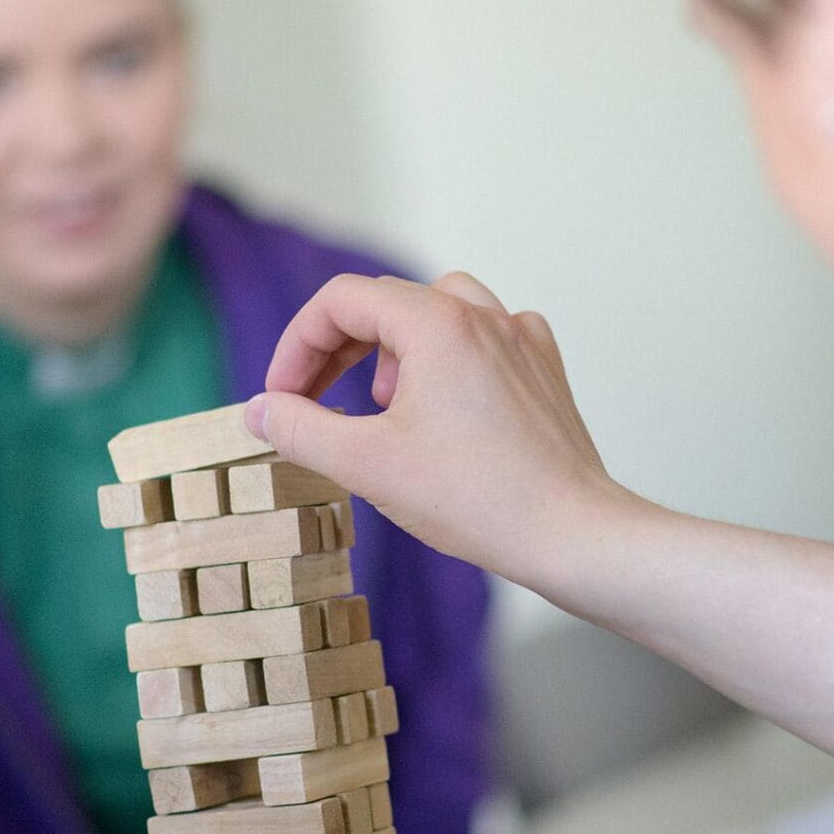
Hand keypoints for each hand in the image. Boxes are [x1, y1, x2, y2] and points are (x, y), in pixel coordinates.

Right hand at [250, 272, 633, 593]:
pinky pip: (487, 336)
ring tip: (383, 402)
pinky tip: (446, 403)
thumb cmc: (477, 499)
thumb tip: (260, 411)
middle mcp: (483, 315)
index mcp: (437, 322)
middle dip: (337, 349)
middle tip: (311, 402)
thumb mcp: (367, 465)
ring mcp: (521, 338)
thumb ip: (300, 430)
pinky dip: (451, 358)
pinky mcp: (544, 369)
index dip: (297, 345)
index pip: (341, 300)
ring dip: (395, 347)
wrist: (572, 533)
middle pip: (387, 302)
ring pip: (439, 310)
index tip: (282, 397)